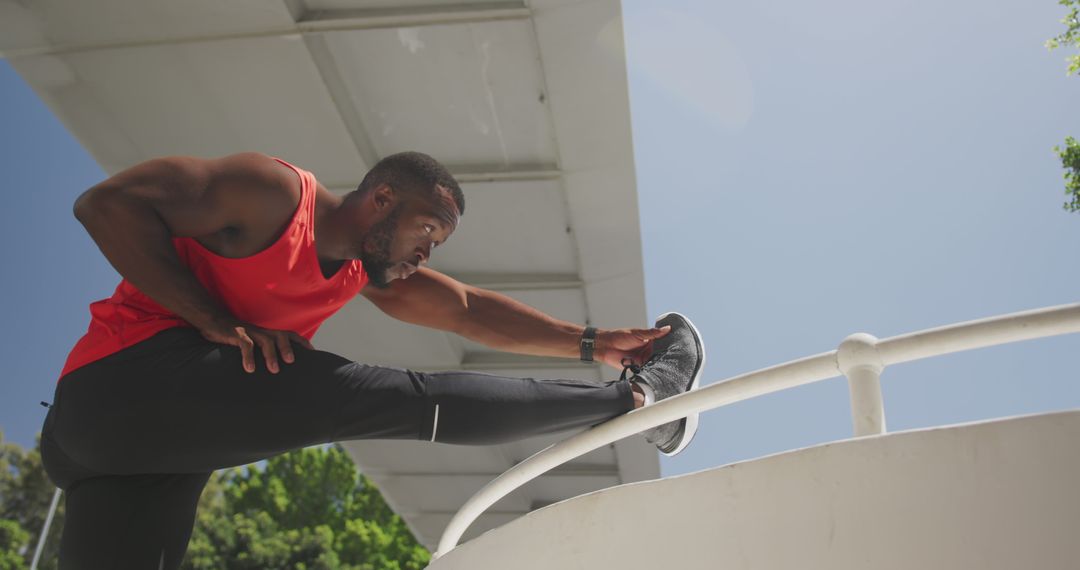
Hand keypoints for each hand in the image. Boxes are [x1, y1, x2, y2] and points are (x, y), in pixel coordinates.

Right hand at [199, 319, 313, 373]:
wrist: (213, 320)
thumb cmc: (235, 336)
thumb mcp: (251, 342)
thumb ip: (262, 351)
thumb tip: (274, 367)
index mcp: (267, 333)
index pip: (289, 335)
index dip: (301, 342)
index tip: (313, 352)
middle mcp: (261, 331)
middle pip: (281, 335)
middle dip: (288, 348)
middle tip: (291, 362)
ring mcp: (249, 331)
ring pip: (266, 340)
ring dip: (271, 355)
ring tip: (274, 370)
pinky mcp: (236, 334)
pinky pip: (245, 344)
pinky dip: (249, 357)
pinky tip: (250, 369)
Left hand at [595, 325, 670, 370]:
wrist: (605, 346)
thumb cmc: (619, 336)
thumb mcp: (638, 333)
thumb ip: (653, 333)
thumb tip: (667, 328)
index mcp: (649, 341)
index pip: (662, 344)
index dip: (670, 347)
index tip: (679, 349)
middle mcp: (647, 351)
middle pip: (660, 356)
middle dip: (666, 358)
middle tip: (677, 361)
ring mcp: (642, 360)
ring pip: (654, 364)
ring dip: (659, 366)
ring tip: (670, 369)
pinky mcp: (637, 368)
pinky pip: (646, 371)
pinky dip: (651, 372)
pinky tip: (657, 373)